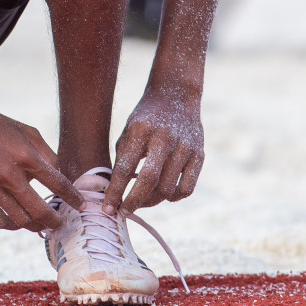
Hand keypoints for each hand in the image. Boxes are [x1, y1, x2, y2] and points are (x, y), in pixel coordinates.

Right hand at [0, 99, 85, 231]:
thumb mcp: (26, 130)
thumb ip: (46, 153)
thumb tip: (60, 176)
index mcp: (25, 156)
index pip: (57, 184)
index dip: (72, 198)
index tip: (81, 206)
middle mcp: (10, 175)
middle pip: (40, 211)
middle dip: (55, 221)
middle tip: (61, 224)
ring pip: (21, 220)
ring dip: (36, 227)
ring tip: (42, 226)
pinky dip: (13, 226)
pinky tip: (19, 223)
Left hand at [104, 86, 204, 212]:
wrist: (175, 94)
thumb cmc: (145, 118)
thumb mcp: (128, 131)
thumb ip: (123, 158)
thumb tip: (115, 192)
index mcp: (140, 131)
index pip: (125, 168)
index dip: (115, 192)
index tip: (107, 208)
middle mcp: (164, 139)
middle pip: (148, 181)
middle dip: (134, 202)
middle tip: (125, 211)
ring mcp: (184, 147)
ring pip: (168, 189)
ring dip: (153, 200)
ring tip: (144, 198)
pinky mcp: (199, 154)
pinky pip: (187, 188)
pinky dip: (174, 197)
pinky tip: (164, 194)